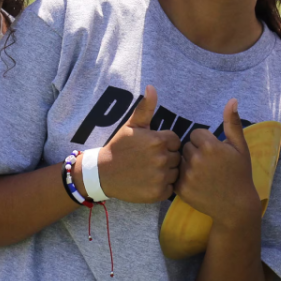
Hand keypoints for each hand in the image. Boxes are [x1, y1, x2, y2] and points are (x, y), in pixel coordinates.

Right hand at [77, 85, 179, 203]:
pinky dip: (163, 187)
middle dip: (167, 158)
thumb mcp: (132, 125)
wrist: (103, 173)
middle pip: (177, 157)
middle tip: (149, 160)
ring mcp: (160, 176)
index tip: (151, 148)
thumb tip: (152, 87)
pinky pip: (171, 188)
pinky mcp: (158, 193)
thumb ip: (146, 107)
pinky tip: (149, 182)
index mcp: (158, 140)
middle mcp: (161, 158)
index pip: (176, 141)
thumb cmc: (120, 147)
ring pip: (176, 173)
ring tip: (149, 171)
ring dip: (167, 172)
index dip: (165, 144)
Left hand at [176, 100, 259, 226]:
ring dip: (188, 164)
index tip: (215, 153)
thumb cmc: (240, 173)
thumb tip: (232, 100)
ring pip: (180, 160)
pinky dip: (184, 177)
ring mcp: (187, 175)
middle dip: (196, 152)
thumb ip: (232, 123)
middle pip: (187, 146)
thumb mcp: (240, 148)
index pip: (196, 134)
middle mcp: (196, 159)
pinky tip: (197, 183)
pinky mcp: (181, 189)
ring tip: (203, 174)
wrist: (235, 205)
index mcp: (211, 146)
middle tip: (209, 165)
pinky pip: (176, 174)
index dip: (206, 142)